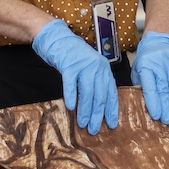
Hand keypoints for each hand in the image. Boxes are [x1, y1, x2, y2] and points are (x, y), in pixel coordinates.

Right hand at [32, 18, 120, 133]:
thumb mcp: (88, 68)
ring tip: (83, 124)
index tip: (112, 124)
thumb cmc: (72, 56)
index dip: (112, 110)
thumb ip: (94, 83)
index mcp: (104, 69)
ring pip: (87, 92)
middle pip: (100, 95)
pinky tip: (71, 107)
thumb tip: (96, 108)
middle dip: (98, 115)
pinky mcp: (70, 64)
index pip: (111, 92)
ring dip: (85, 110)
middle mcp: (97, 67)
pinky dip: (72, 96)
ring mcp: (84, 65)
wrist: (57, 38)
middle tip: (94, 130)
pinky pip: (71, 83)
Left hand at [132, 32, 168, 123]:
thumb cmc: (146, 59)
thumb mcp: (139, 70)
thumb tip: (146, 104)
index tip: (156, 115)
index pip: (150, 87)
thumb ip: (142, 85)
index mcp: (146, 67)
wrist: (160, 40)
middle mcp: (160, 65)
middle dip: (166, 106)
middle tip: (167, 120)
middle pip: (164, 89)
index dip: (154, 102)